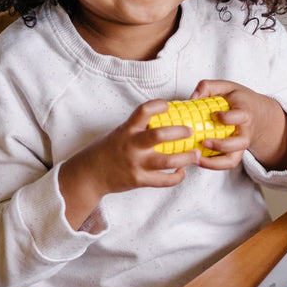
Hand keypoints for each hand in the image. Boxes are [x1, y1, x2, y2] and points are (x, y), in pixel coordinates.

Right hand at [59, 99, 200, 228]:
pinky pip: (164, 180)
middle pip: (159, 135)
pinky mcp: (140, 180)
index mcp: (127, 130)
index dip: (158, 105)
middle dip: (180, 132)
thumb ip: (138, 127)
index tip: (169, 105)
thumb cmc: (108, 150)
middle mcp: (132, 146)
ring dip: (186, 157)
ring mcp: (136, 164)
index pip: (143, 111)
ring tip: (196, 154)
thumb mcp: (120, 133)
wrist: (90, 175)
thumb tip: (165, 118)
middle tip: (191, 131)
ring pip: (167, 161)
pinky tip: (182, 171)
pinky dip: (177, 176)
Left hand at [190, 80, 286, 171]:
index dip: (227, 118)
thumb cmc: (240, 99)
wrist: (259, 114)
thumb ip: (208, 86)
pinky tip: (198, 161)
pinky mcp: (235, 153)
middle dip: (221, 145)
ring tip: (197, 158)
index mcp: (245, 113)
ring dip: (215, 162)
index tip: (214, 114)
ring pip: (232, 160)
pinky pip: (226, 164)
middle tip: (203, 142)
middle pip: (239, 143)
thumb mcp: (227, 87)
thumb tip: (192, 98)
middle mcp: (245, 132)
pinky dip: (213, 166)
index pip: (240, 117)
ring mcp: (240, 145)